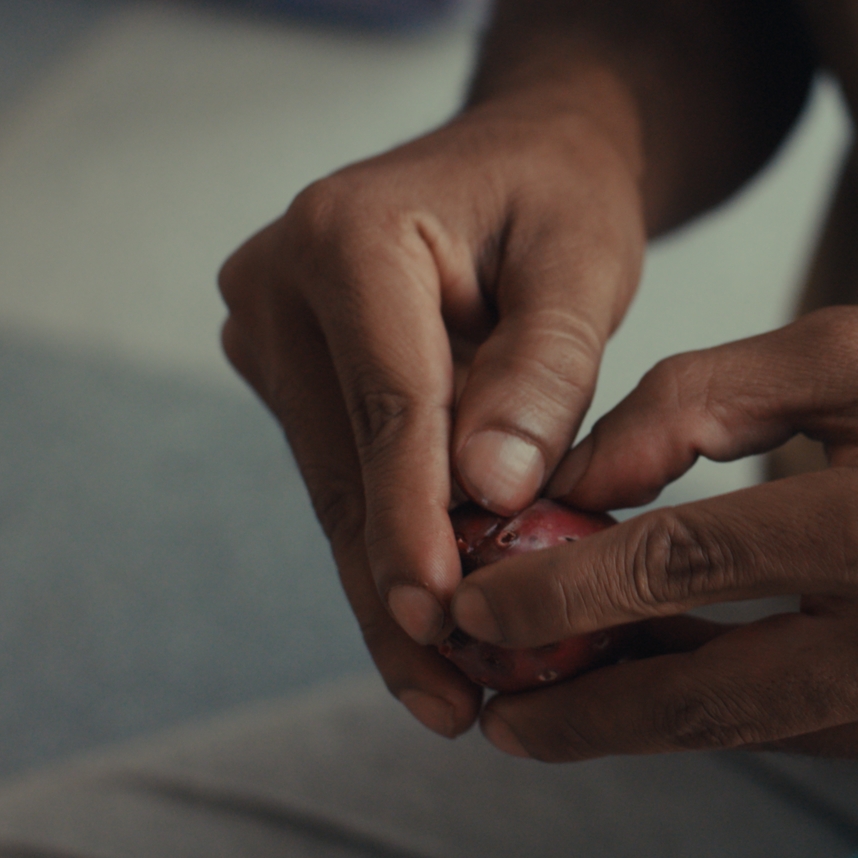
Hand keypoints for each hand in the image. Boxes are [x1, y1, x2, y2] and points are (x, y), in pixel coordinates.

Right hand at [217, 72, 645, 737]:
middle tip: (458, 703)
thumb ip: (545, 367)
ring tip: (453, 700)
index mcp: (345, 232)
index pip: (390, 401)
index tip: (444, 612)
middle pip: (349, 466)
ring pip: (340, 492)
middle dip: (404, 589)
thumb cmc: (565, 196)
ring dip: (393, 594)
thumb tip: (489, 492)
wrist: (526, 154)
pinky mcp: (292, 378)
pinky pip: (347, 480)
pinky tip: (433, 640)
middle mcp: (276, 282)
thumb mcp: (586, 261)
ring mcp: (272, 334)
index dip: (417, 518)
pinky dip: (394, 554)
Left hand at [450, 307, 857, 761]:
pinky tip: (685, 680)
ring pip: (756, 727)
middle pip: (707, 696)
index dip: (563, 590)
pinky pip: (819, 731)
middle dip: (583, 709)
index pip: (687, 566)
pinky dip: (743, 708)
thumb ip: (704, 399)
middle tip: (490, 707)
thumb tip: (577, 476)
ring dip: (653, 716)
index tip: (474, 603)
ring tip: (566, 697)